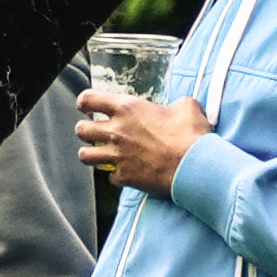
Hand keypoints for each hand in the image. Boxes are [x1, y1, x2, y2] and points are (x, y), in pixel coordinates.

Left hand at [78, 86, 211, 198]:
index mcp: (127, 108)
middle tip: (96, 131)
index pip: (89, 99)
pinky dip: (116, 175)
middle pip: (81, 129)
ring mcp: (118, 156)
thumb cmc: (191, 135)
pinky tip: (126, 171)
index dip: (85, 102)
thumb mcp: (187, 107)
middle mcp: (117, 131)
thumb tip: (176, 108)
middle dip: (86, 130)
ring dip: (92, 153)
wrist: (195, 167)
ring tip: (101, 153)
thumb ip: (174, 104)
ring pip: (85, 155)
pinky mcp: (124, 177)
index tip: (88, 106)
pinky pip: (109, 177)